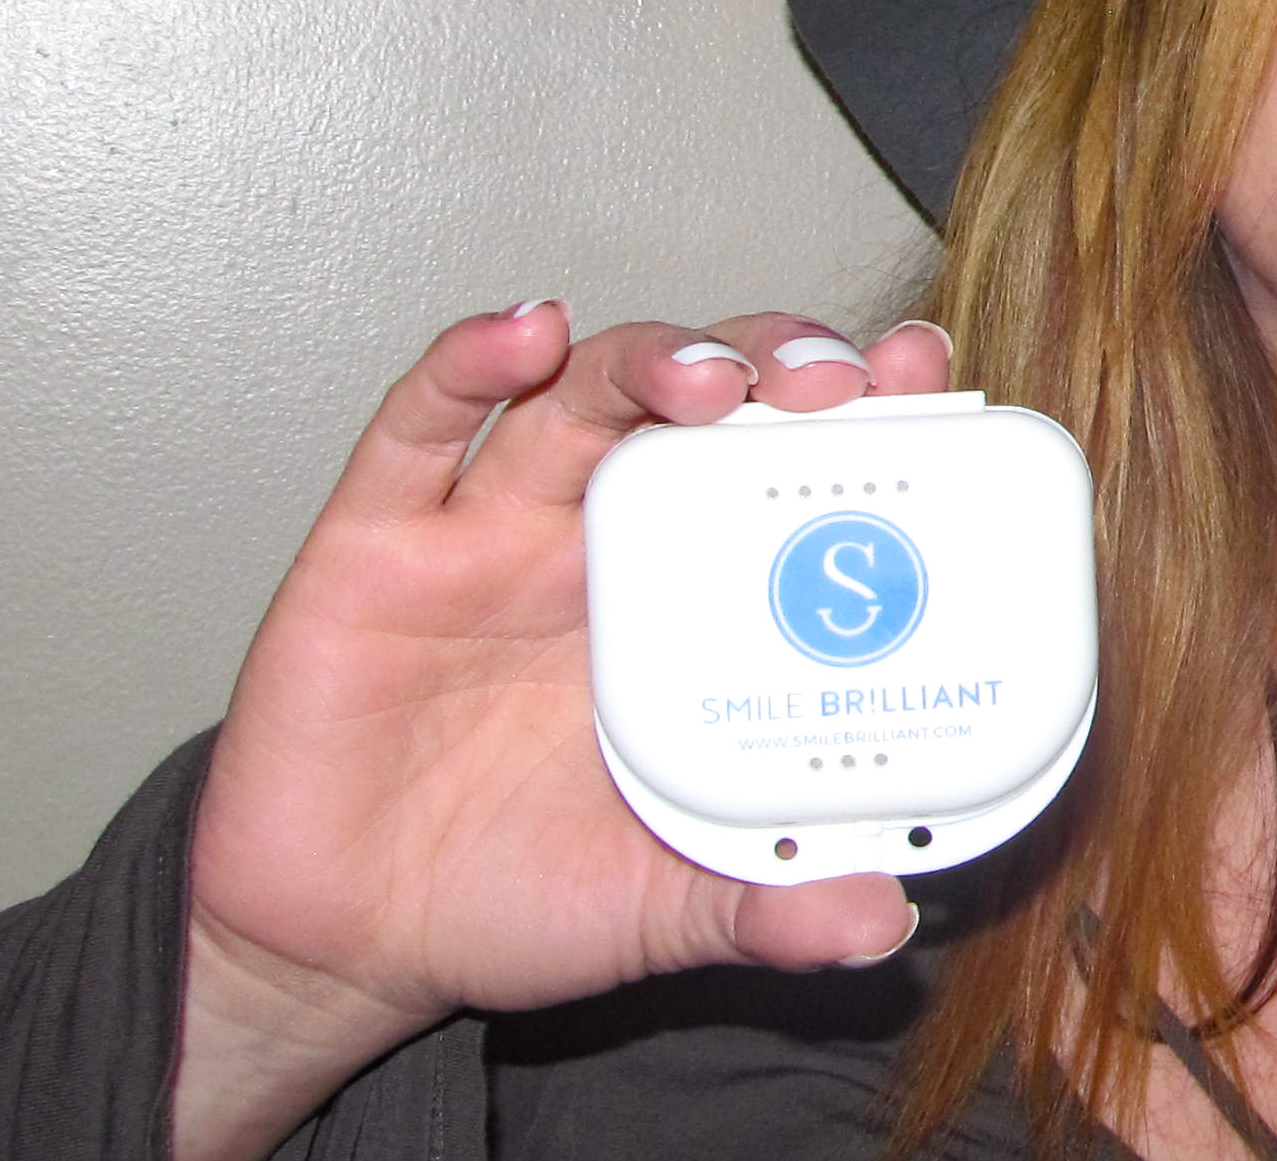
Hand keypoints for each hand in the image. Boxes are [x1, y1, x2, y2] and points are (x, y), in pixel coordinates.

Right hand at [173, 307, 952, 1160]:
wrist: (349, 943)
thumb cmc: (517, 891)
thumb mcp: (668, 910)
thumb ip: (770, 907)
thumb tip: (883, 925)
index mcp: (696, 601)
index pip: (796, 470)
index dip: (864, 412)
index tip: (927, 381)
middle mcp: (607, 539)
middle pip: (705, 400)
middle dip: (776, 364)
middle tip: (838, 381)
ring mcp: (494, 529)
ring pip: (583, 392)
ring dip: (654, 360)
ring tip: (710, 378)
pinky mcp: (378, 544)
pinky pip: (419, 429)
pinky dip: (469, 363)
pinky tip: (524, 335)